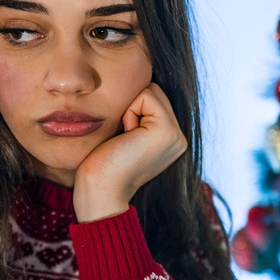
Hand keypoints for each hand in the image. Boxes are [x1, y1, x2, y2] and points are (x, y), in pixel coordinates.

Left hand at [73, 83, 187, 221]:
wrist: (100, 191)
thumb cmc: (102, 165)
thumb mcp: (125, 135)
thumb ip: (138, 116)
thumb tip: (133, 88)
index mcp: (170, 140)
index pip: (153, 98)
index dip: (131, 110)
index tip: (123, 139)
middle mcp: (179, 138)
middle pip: (154, 90)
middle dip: (132, 107)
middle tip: (124, 139)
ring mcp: (176, 135)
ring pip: (151, 90)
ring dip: (130, 109)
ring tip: (125, 139)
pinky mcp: (167, 131)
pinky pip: (146, 95)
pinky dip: (129, 111)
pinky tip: (127, 137)